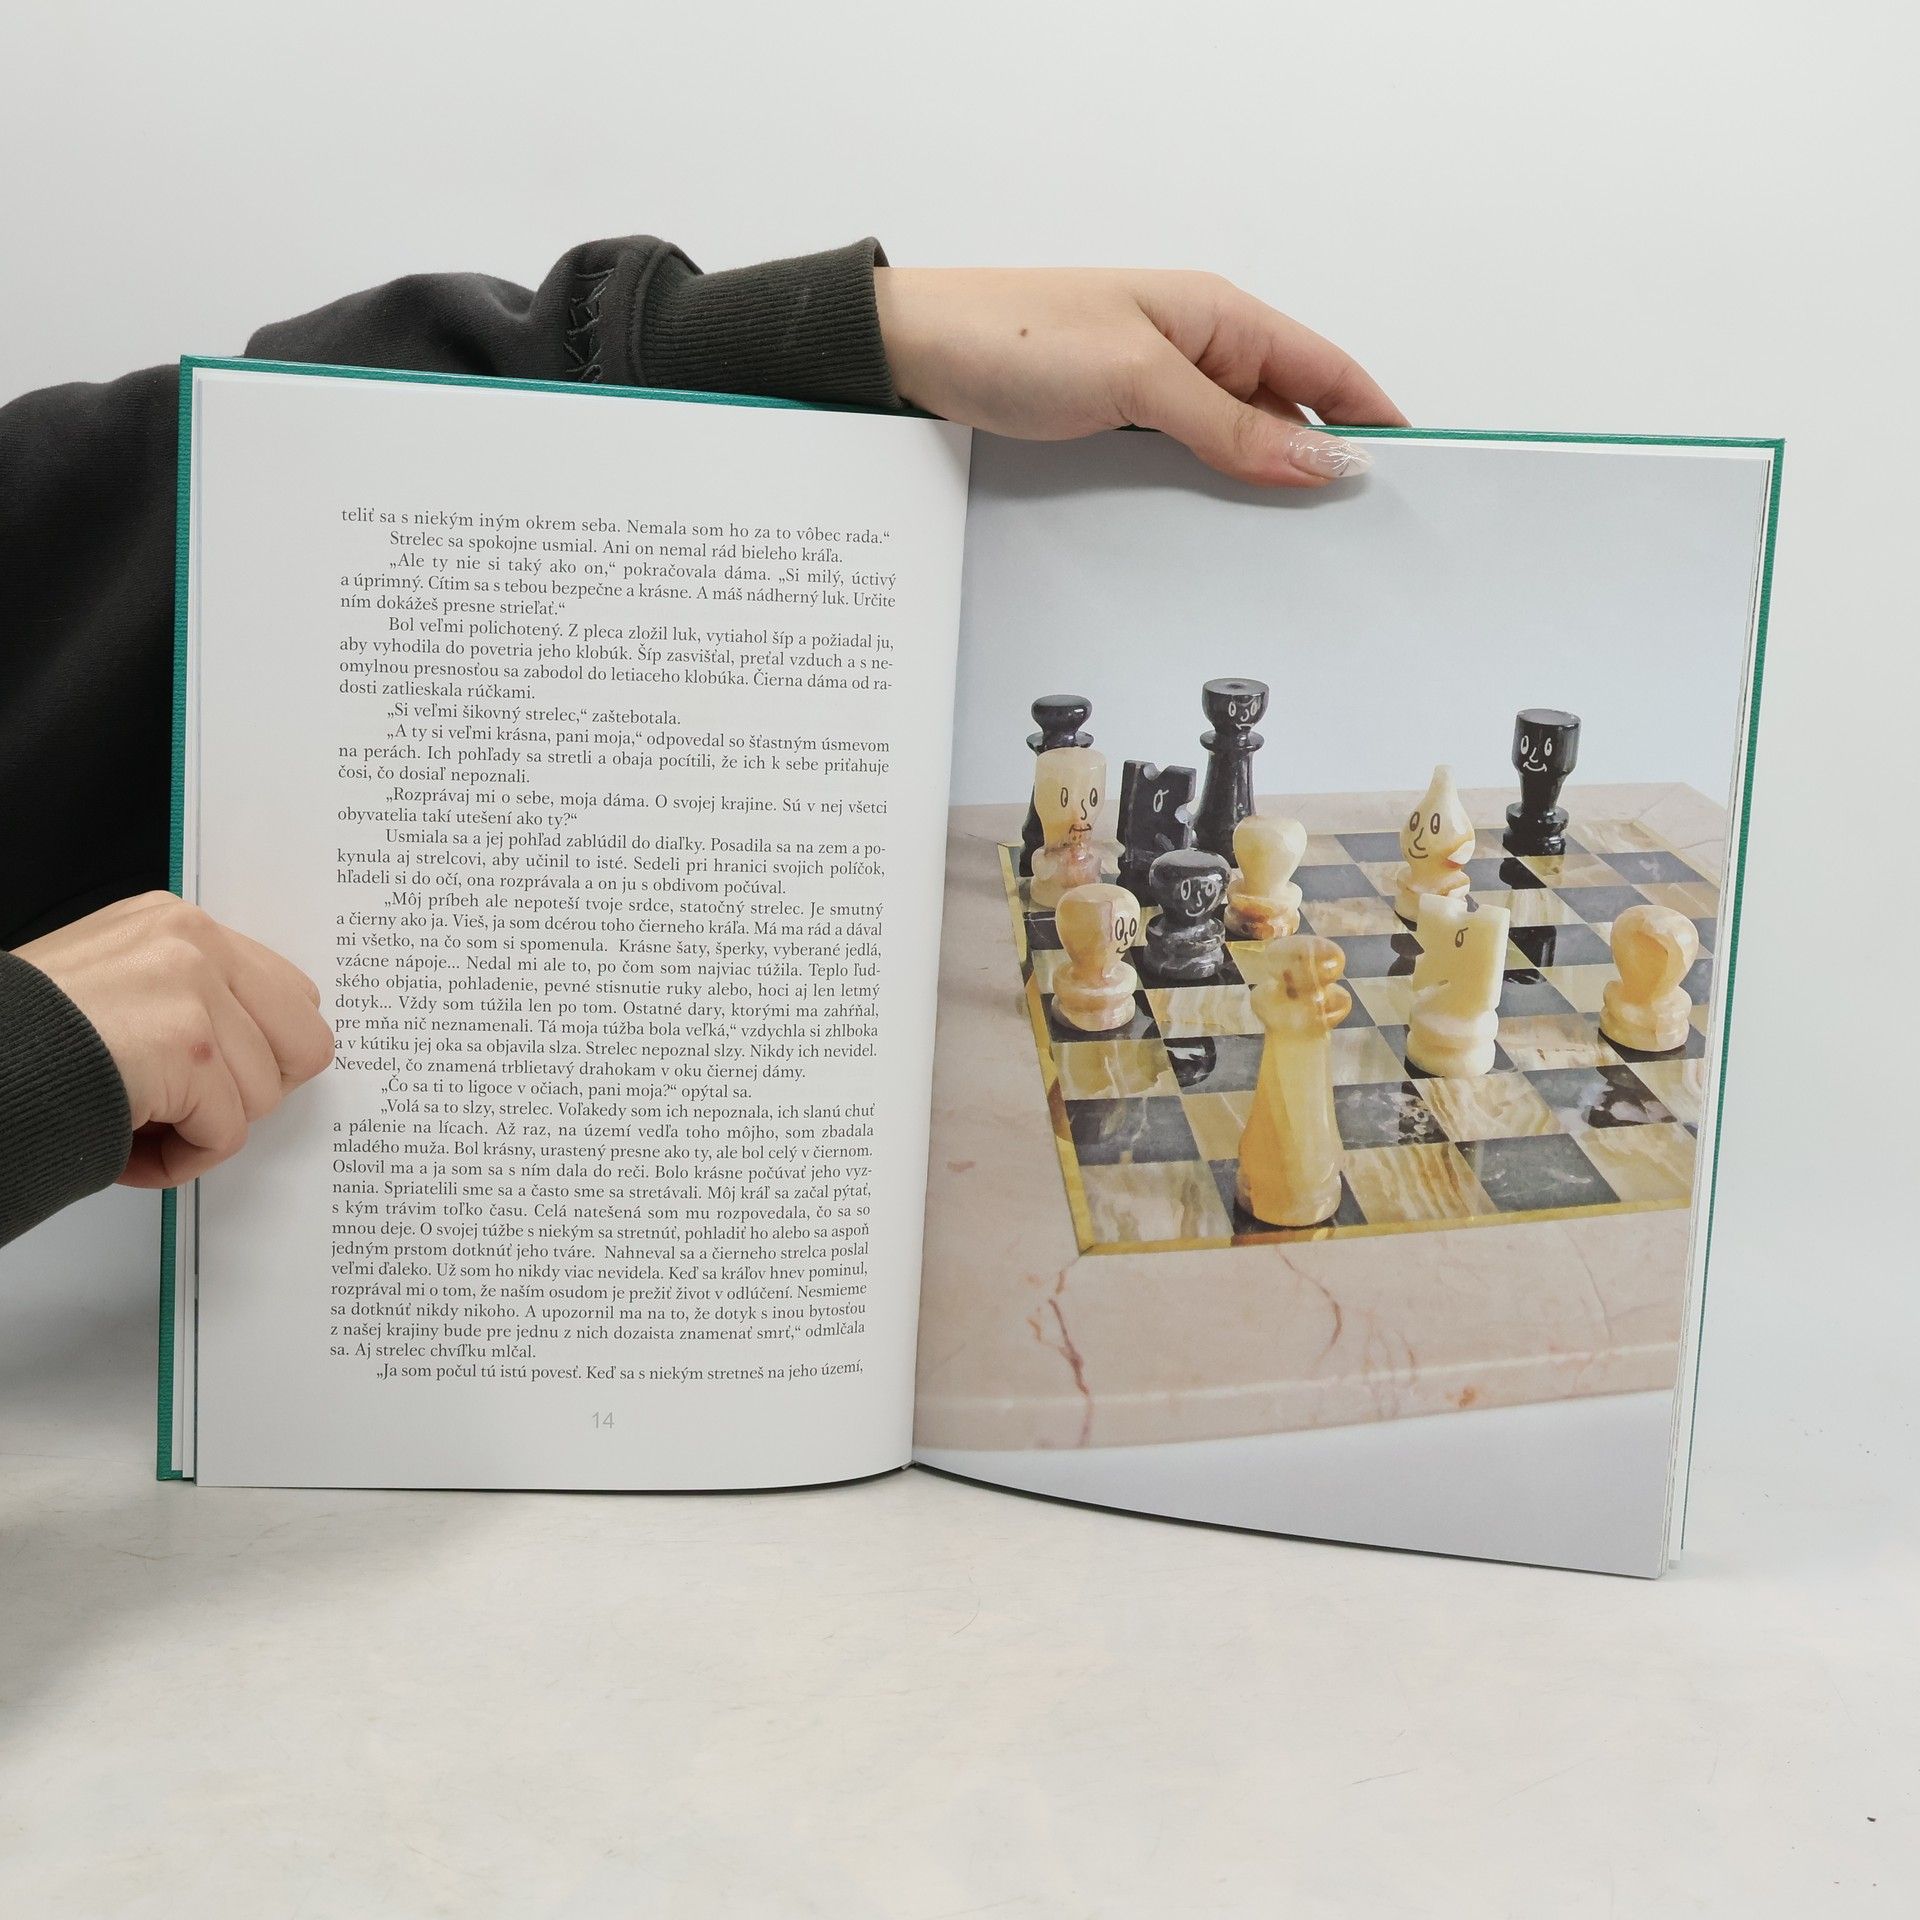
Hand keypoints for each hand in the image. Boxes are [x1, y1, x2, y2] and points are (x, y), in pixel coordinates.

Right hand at [13, 893, 335, 1187]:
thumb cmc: (25, 1041)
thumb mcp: (117, 983)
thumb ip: (190, 996)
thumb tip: (259, 1049)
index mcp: (179, 922)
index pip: (290, 994)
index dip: (259, 1054)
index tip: (218, 1080)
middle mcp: (194, 941)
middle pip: (303, 1045)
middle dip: (251, 1093)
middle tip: (190, 1108)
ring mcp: (194, 989)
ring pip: (262, 1098)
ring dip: (201, 1131)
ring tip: (137, 1123)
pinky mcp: (188, 1048)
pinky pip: (226, 1134)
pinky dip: (181, 1160)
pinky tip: (132, 1146)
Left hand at [873, 267, 1404, 487]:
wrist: (908, 356)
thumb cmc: (1013, 338)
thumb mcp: (1138, 380)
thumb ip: (1232, 426)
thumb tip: (1325, 457)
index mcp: (1216, 315)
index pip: (1325, 366)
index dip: (1374, 417)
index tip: (1414, 475)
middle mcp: (1193, 350)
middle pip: (1285, 414)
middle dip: (1321, 468)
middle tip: (1357, 540)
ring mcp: (1153, 392)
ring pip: (1232, 448)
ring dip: (1260, 491)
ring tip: (1297, 553)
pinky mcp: (1113, 427)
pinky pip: (1182, 466)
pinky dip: (1206, 498)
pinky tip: (1218, 539)